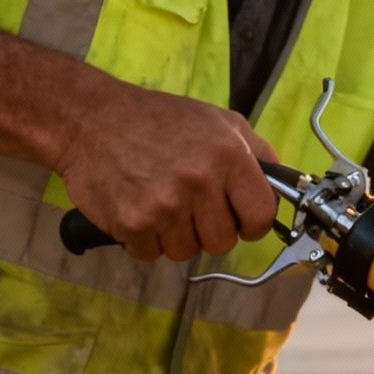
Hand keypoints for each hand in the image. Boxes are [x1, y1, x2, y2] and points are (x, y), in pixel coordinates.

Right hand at [55, 81, 279, 261]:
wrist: (89, 119)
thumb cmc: (156, 120)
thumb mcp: (218, 121)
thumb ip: (257, 153)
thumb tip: (284, 187)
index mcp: (228, 155)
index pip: (261, 215)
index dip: (251, 223)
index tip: (240, 220)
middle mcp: (199, 180)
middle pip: (223, 243)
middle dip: (209, 231)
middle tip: (190, 206)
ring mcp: (165, 204)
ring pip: (187, 252)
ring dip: (175, 235)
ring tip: (161, 201)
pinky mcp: (133, 223)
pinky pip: (151, 254)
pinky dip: (144, 239)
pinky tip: (138, 207)